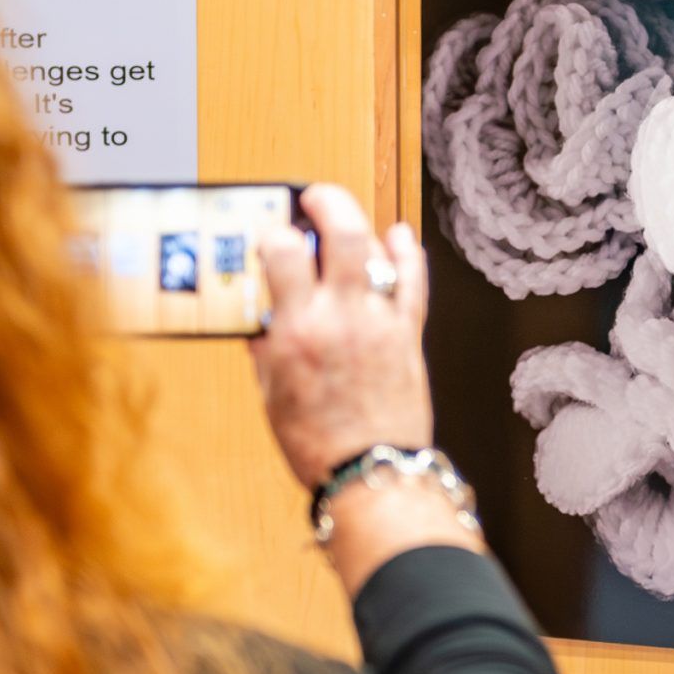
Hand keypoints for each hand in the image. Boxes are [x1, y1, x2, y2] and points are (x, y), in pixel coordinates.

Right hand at [246, 184, 433, 491]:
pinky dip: (406, 253)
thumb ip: (266, 346)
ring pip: (376, 251)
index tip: (269, 231)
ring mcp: (380, 323)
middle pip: (341, 234)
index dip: (274, 231)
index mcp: (298, 333)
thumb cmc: (318, 444)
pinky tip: (398, 236)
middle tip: (313, 199)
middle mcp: (342, 318)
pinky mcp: (408, 335)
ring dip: (359, 226)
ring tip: (344, 223)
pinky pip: (413, 281)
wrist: (370, 474)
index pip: (283, 253)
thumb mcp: (272, 393)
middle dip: (326, 203)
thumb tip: (261, 315)